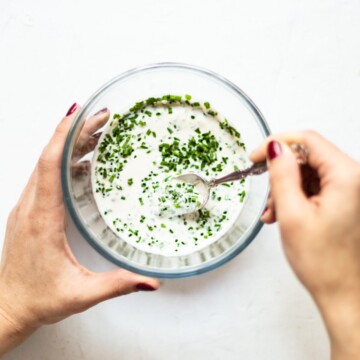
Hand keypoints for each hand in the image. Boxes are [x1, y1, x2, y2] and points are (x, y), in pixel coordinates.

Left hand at [0, 103, 159, 355]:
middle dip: (74, 131)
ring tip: (95, 130)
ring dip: (68, 143)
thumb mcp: (81, 294)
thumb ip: (117, 285)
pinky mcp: (30, 212)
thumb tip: (150, 281)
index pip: (50, 166)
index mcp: (42, 220)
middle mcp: (30, 208)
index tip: (79, 113)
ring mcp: (27, 208)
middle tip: (101, 116)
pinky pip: (44, 176)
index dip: (64, 136)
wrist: (8, 307)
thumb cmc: (38, 299)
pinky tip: (81, 160)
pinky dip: (62, 159)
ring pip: (45, 164)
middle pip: (50, 156)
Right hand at [251, 131, 359, 358]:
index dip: (277, 143)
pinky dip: (294, 196)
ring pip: (307, 172)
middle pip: (307, 156)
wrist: (342, 291)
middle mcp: (352, 179)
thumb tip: (274, 147)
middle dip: (280, 172)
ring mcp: (348, 190)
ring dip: (285, 188)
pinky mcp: (342, 200)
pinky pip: (312, 187)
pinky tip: (283, 213)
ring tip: (274, 212)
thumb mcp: (292, 213)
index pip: (307, 140)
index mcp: (345, 176)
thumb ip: (281, 174)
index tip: (256, 156)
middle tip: (264, 189)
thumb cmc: (323, 261)